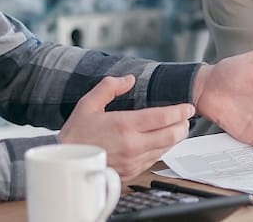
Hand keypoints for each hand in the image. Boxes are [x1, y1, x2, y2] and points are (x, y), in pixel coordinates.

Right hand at [58, 75, 193, 179]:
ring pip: (165, 149)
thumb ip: (109, 87)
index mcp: (124, 125)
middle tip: (186, 118)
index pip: (163, 118)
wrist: (64, 163)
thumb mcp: (88, 104)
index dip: (179, 112)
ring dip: (175, 138)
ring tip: (177, 128)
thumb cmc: (75, 134)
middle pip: (171, 136)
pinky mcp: (131, 173)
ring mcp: (133, 161)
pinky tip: (160, 142)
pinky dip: (161, 150)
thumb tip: (128, 79)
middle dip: (183, 125)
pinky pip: (154, 160)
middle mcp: (132, 145)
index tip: (188, 107)